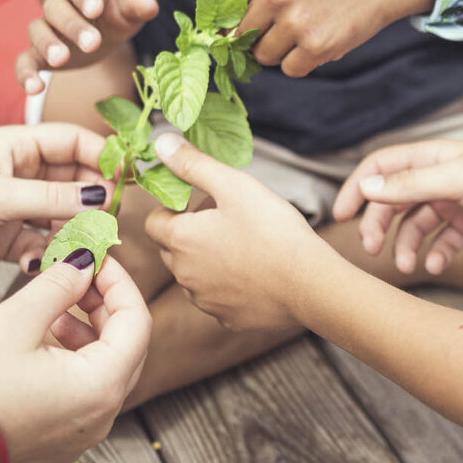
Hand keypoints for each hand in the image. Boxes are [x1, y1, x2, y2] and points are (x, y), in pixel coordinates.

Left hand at [0, 124, 109, 283]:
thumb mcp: (1, 197)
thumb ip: (54, 197)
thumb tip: (102, 195)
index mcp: (17, 146)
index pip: (74, 141)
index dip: (103, 157)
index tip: (126, 180)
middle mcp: (20, 171)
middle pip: (74, 178)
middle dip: (91, 200)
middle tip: (106, 221)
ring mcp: (14, 204)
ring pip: (61, 213)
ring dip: (71, 230)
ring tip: (75, 247)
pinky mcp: (6, 235)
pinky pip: (40, 241)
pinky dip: (44, 252)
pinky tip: (35, 262)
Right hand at [0, 254, 150, 462]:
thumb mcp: (16, 320)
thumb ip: (59, 285)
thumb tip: (85, 263)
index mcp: (100, 387)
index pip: (137, 322)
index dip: (120, 283)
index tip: (98, 259)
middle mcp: (101, 417)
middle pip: (128, 348)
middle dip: (107, 307)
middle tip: (80, 278)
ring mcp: (83, 434)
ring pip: (108, 371)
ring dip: (91, 334)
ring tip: (57, 311)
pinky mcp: (61, 443)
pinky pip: (86, 395)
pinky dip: (77, 363)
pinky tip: (47, 343)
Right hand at [17, 0, 160, 92]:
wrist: (101, 25)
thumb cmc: (118, 12)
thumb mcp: (131, 6)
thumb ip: (139, 4)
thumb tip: (150, 6)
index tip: (97, 9)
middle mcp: (58, 4)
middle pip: (56, 9)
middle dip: (73, 25)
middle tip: (93, 43)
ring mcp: (46, 28)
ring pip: (37, 31)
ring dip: (48, 44)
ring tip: (62, 60)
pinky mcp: (39, 54)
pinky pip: (25, 60)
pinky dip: (25, 73)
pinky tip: (34, 88)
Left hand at [143, 133, 343, 330]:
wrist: (309, 284)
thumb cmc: (273, 230)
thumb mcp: (234, 185)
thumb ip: (194, 164)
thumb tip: (161, 143)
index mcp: (180, 240)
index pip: (152, 222)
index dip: (172, 208)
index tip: (197, 201)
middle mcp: (184, 275)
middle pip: (170, 249)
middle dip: (187, 232)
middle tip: (222, 218)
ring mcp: (205, 301)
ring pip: (192, 276)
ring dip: (205, 260)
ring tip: (240, 244)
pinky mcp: (227, 319)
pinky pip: (216, 298)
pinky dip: (226, 285)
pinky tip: (253, 272)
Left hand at [236, 0, 428, 76]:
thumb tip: (220, 33)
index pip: (224, 9)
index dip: (225, 25)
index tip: (230, 32)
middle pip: (240, 37)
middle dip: (255, 38)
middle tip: (281, 29)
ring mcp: (296, 23)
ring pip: (264, 56)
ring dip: (280, 51)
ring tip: (305, 30)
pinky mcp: (317, 47)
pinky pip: (290, 69)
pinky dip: (301, 62)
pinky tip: (318, 41)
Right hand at [332, 139, 462, 275]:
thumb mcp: (457, 180)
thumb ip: (411, 185)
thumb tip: (367, 188)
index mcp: (432, 158)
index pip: (381, 168)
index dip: (358, 188)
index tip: (341, 216)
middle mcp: (440, 177)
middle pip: (394, 200)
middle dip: (380, 224)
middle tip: (373, 250)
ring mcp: (457, 200)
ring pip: (417, 224)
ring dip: (406, 244)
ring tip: (406, 266)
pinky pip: (444, 240)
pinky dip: (436, 253)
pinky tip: (437, 264)